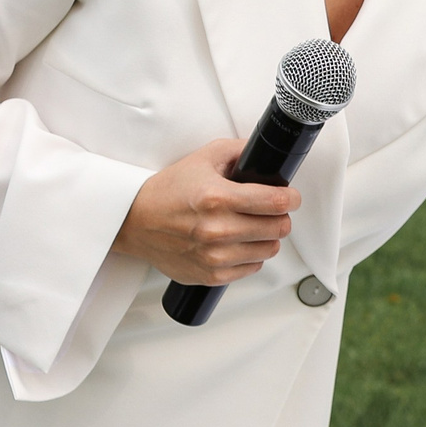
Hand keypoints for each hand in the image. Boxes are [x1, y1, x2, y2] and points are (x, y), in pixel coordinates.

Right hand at [111, 138, 299, 286]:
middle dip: (280, 216)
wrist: (134, 221)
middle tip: (270, 211)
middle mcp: (217, 230)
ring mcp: (213, 256)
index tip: (290, 196)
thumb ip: (240, 151)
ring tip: (254, 227)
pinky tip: (239, 243)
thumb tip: (270, 154)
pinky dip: (251, 256)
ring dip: (268, 237)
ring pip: (270, 250)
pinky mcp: (209, 275)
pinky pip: (252, 268)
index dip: (291, 197)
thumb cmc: (167, 190)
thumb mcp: (205, 157)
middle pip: (279, 227)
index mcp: (218, 198)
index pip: (277, 202)